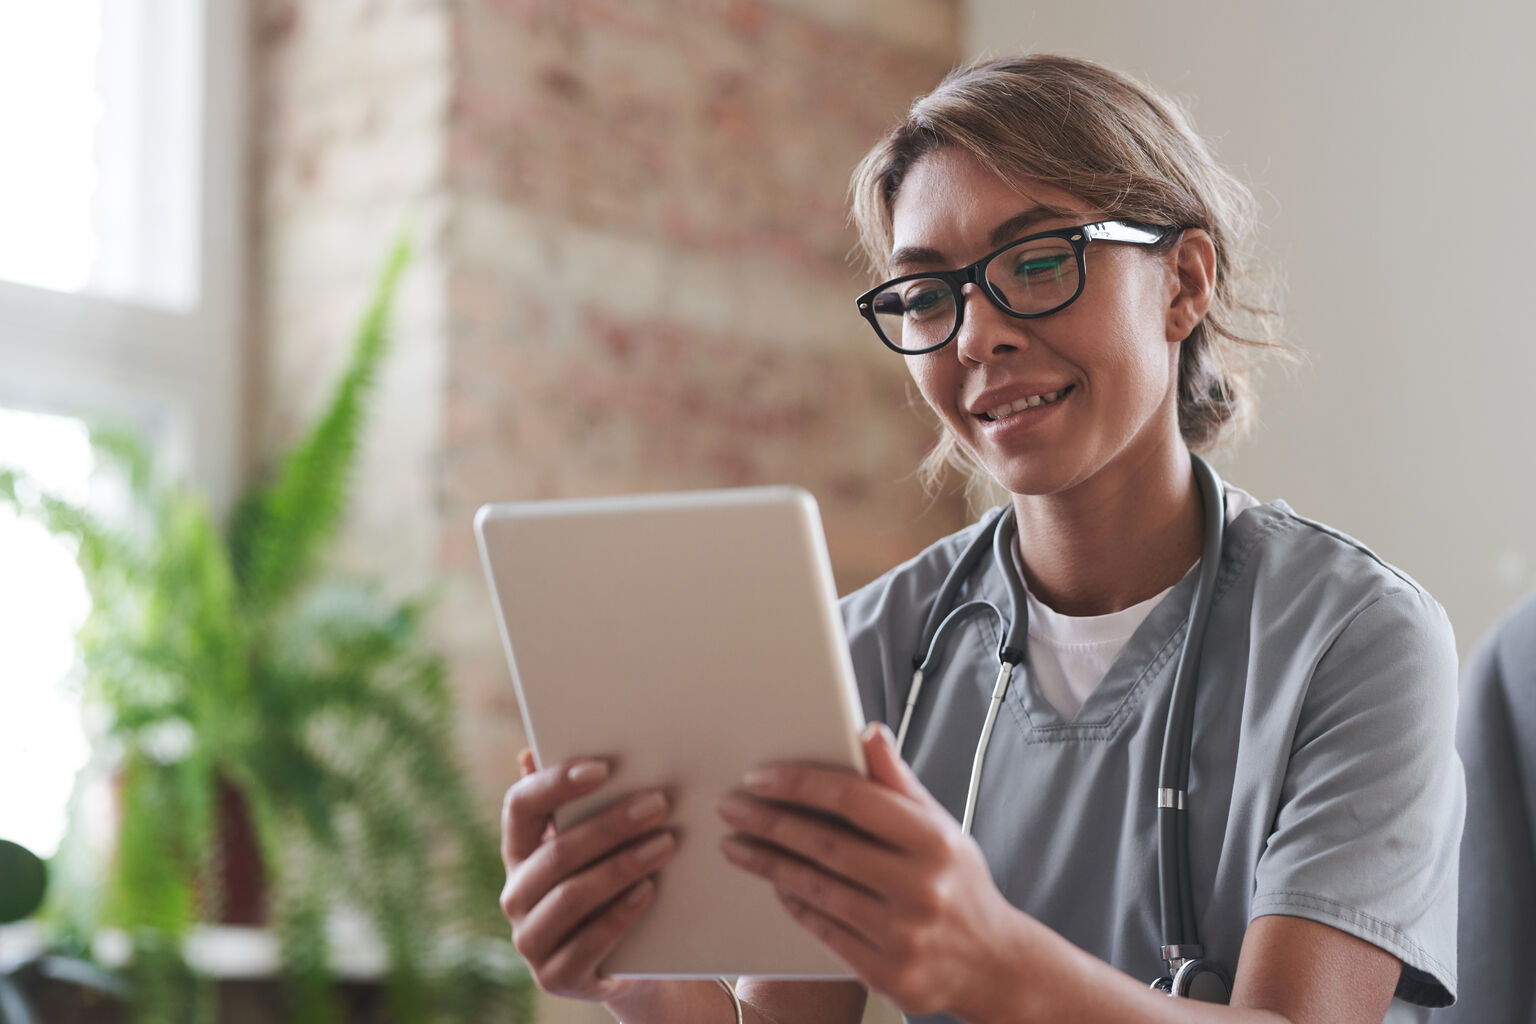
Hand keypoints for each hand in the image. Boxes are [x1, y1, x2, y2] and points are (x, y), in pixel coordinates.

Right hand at [499, 749, 677, 1002]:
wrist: (632, 962)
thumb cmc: (612, 884)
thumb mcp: (596, 844)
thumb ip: (577, 801)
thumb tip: (532, 750)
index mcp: (518, 852)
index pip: (519, 807)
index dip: (555, 783)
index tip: (603, 767)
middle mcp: (515, 895)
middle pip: (556, 852)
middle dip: (609, 825)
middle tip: (658, 802)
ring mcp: (531, 940)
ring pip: (571, 896)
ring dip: (621, 866)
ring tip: (666, 843)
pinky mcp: (557, 975)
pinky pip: (588, 942)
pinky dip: (620, 914)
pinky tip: (650, 890)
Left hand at [715, 724, 1027, 1019]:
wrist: (995, 966)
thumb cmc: (957, 883)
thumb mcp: (941, 827)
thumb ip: (898, 782)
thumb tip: (867, 732)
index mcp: (935, 841)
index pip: (855, 798)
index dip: (801, 783)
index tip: (759, 777)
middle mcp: (922, 887)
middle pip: (826, 845)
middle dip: (769, 822)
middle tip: (731, 807)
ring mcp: (904, 936)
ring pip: (817, 889)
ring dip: (768, 863)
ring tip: (736, 844)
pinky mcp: (887, 974)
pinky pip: (823, 929)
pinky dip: (793, 901)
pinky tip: (773, 881)